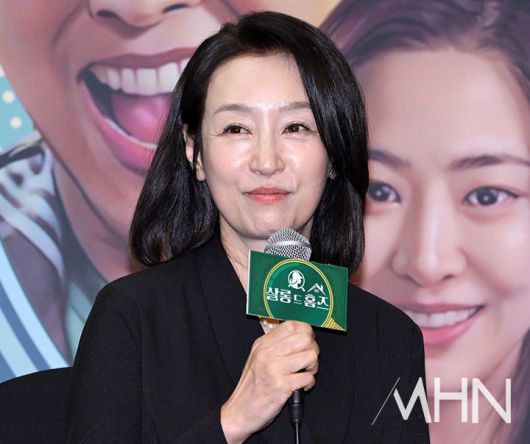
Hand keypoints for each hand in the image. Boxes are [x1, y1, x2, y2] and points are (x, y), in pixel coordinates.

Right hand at [220, 321, 318, 443]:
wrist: (239, 411)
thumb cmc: (252, 387)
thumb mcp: (257, 358)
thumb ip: (275, 345)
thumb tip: (299, 335)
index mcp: (263, 343)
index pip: (292, 325)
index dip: (306, 331)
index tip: (307, 341)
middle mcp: (267, 353)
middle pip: (305, 338)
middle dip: (313, 350)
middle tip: (307, 361)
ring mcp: (274, 369)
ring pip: (310, 356)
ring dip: (313, 367)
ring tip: (305, 374)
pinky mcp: (281, 386)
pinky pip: (308, 378)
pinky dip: (309, 383)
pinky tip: (301, 387)